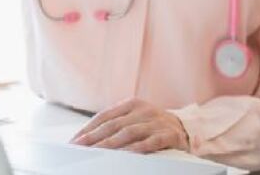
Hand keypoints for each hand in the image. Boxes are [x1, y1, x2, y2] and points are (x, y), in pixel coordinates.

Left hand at [70, 98, 189, 153]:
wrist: (185, 128)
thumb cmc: (153, 126)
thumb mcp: (135, 119)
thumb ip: (116, 124)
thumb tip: (87, 138)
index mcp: (132, 104)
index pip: (105, 116)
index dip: (88, 129)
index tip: (74, 141)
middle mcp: (144, 110)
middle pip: (114, 125)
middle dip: (94, 138)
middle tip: (79, 148)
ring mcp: (157, 121)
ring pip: (129, 133)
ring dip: (110, 144)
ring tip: (96, 153)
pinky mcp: (169, 134)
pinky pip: (151, 142)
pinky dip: (137, 149)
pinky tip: (126, 155)